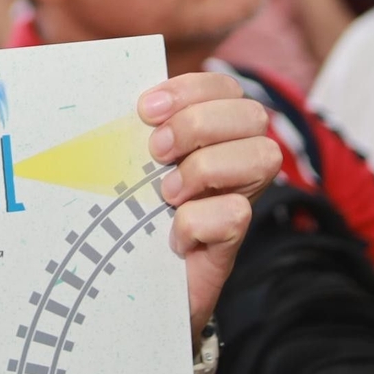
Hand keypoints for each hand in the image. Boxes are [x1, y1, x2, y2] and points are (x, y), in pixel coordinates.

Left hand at [139, 74, 275, 340]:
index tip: (145, 109)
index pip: (225, 88)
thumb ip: (133, 132)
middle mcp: (238, 163)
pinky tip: (172, 234)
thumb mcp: (128, 165)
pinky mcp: (233, 243)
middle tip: (156, 151)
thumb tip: (112, 101)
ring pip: (262, 156)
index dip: (191, 89)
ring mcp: (241, 200)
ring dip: (204, 167)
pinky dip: (195, 220)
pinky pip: (235, 213)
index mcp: (214, 134)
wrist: (127, 285)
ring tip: (167, 192)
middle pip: (252, 114)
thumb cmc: (126, 216)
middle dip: (197, 124)